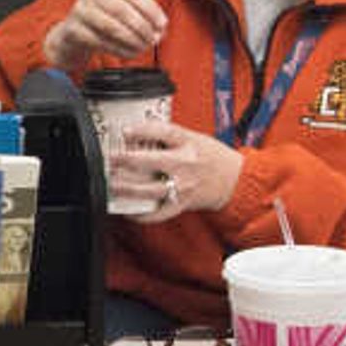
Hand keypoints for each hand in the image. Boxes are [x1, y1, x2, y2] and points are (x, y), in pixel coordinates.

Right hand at [44, 0, 167, 69]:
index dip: (152, 11)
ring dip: (132, 40)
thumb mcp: (121, 8)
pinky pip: (102, 42)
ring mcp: (80, 10)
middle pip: (123, 11)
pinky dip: (120, 50)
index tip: (162, 25)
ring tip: (143, 47)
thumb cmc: (102, 18)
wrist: (72, 33)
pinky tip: (129, 53)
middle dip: (142, 28)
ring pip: (113, 27)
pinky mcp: (74, 30)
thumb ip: (142, 14)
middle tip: (153, 39)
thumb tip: (161, 29)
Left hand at [105, 116, 242, 220]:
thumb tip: (138, 134)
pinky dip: (141, 214)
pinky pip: (158, 213)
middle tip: (110, 159)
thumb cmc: (213, 157)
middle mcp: (185, 164)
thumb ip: (170, 136)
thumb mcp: (195, 138)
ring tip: (112, 184)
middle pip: (150, 162)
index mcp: (189, 143)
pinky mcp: (182, 203)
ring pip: (150, 190)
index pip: (164, 133)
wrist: (235, 180)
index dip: (142, 130)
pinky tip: (128, 210)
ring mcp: (183, 186)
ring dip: (127, 188)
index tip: (125, 131)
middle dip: (125, 161)